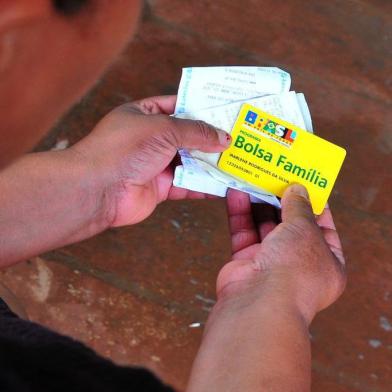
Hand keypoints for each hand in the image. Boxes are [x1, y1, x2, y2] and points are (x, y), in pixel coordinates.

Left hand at [71, 95, 230, 225]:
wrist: (99, 189)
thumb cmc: (124, 148)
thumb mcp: (163, 129)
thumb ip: (195, 131)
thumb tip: (223, 137)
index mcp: (146, 114)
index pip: (178, 105)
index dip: (201, 107)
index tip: (226, 109)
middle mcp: (151, 138)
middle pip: (188, 136)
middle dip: (211, 138)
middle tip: (239, 137)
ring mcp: (156, 164)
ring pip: (190, 161)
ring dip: (211, 162)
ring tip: (237, 159)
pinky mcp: (160, 187)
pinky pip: (187, 184)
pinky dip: (204, 185)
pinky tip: (224, 185)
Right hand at [217, 185, 345, 323]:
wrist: (259, 302)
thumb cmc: (294, 269)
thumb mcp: (305, 230)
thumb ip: (299, 207)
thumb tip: (297, 189)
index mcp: (326, 261)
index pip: (324, 226)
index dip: (315, 203)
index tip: (304, 182)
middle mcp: (299, 263)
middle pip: (290, 224)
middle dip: (282, 200)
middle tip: (274, 175)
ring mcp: (271, 263)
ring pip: (264, 226)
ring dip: (258, 203)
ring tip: (253, 178)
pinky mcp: (246, 262)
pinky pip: (244, 232)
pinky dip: (240, 213)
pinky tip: (235, 192)